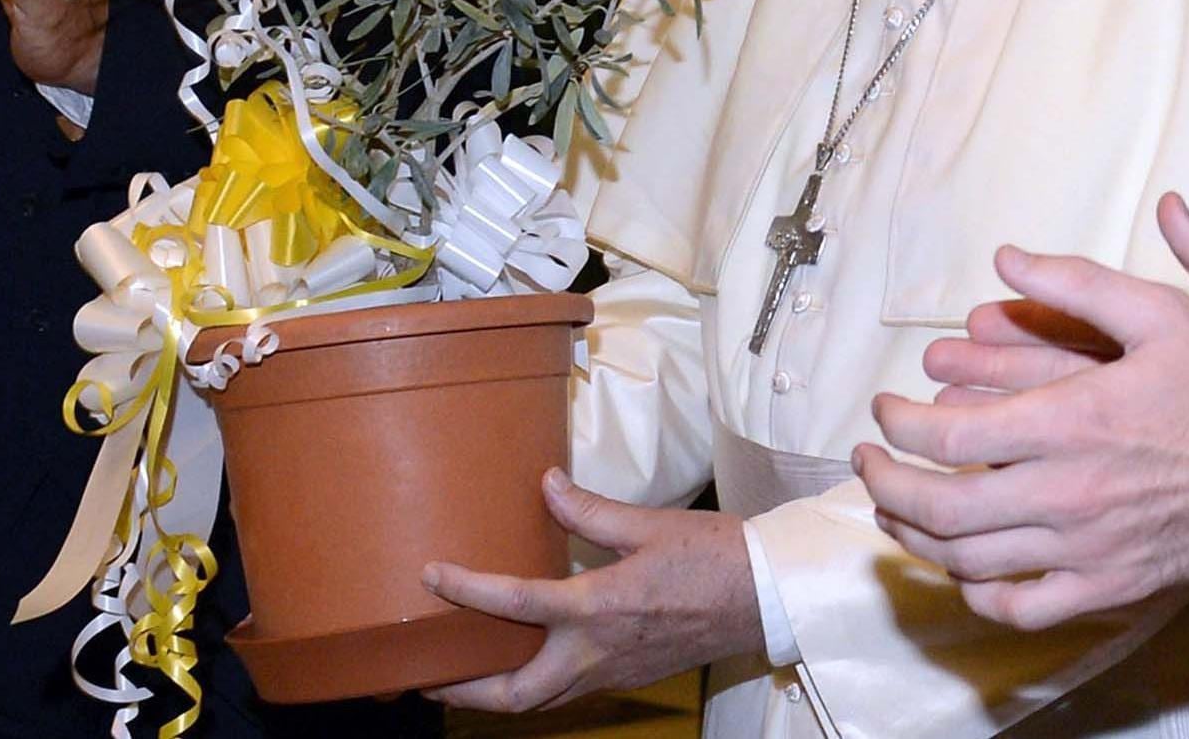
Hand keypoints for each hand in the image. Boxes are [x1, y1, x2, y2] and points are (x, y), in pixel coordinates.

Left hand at [418, 468, 764, 712]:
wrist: (765, 597)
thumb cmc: (713, 558)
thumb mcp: (648, 525)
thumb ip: (588, 510)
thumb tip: (544, 484)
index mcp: (598, 608)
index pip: (515, 604)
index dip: (466, 589)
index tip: (431, 574)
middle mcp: (596, 652)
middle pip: (514, 694)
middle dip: (462, 689)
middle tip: (424, 673)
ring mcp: (611, 673)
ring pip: (538, 704)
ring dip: (493, 696)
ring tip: (457, 678)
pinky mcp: (626, 677)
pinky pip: (566, 694)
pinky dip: (531, 687)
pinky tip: (520, 663)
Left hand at [853, 194, 1188, 629]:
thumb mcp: (1161, 311)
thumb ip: (1078, 282)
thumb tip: (1009, 257)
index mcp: (1070, 421)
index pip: (944, 436)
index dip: (895, 425)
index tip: (883, 410)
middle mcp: (1066, 492)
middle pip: (939, 506)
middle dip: (884, 484)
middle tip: (865, 463)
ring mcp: (1085, 549)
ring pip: (969, 560)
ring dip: (916, 537)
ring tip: (894, 511)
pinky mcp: (1110, 588)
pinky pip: (1023, 608)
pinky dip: (978, 596)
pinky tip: (963, 573)